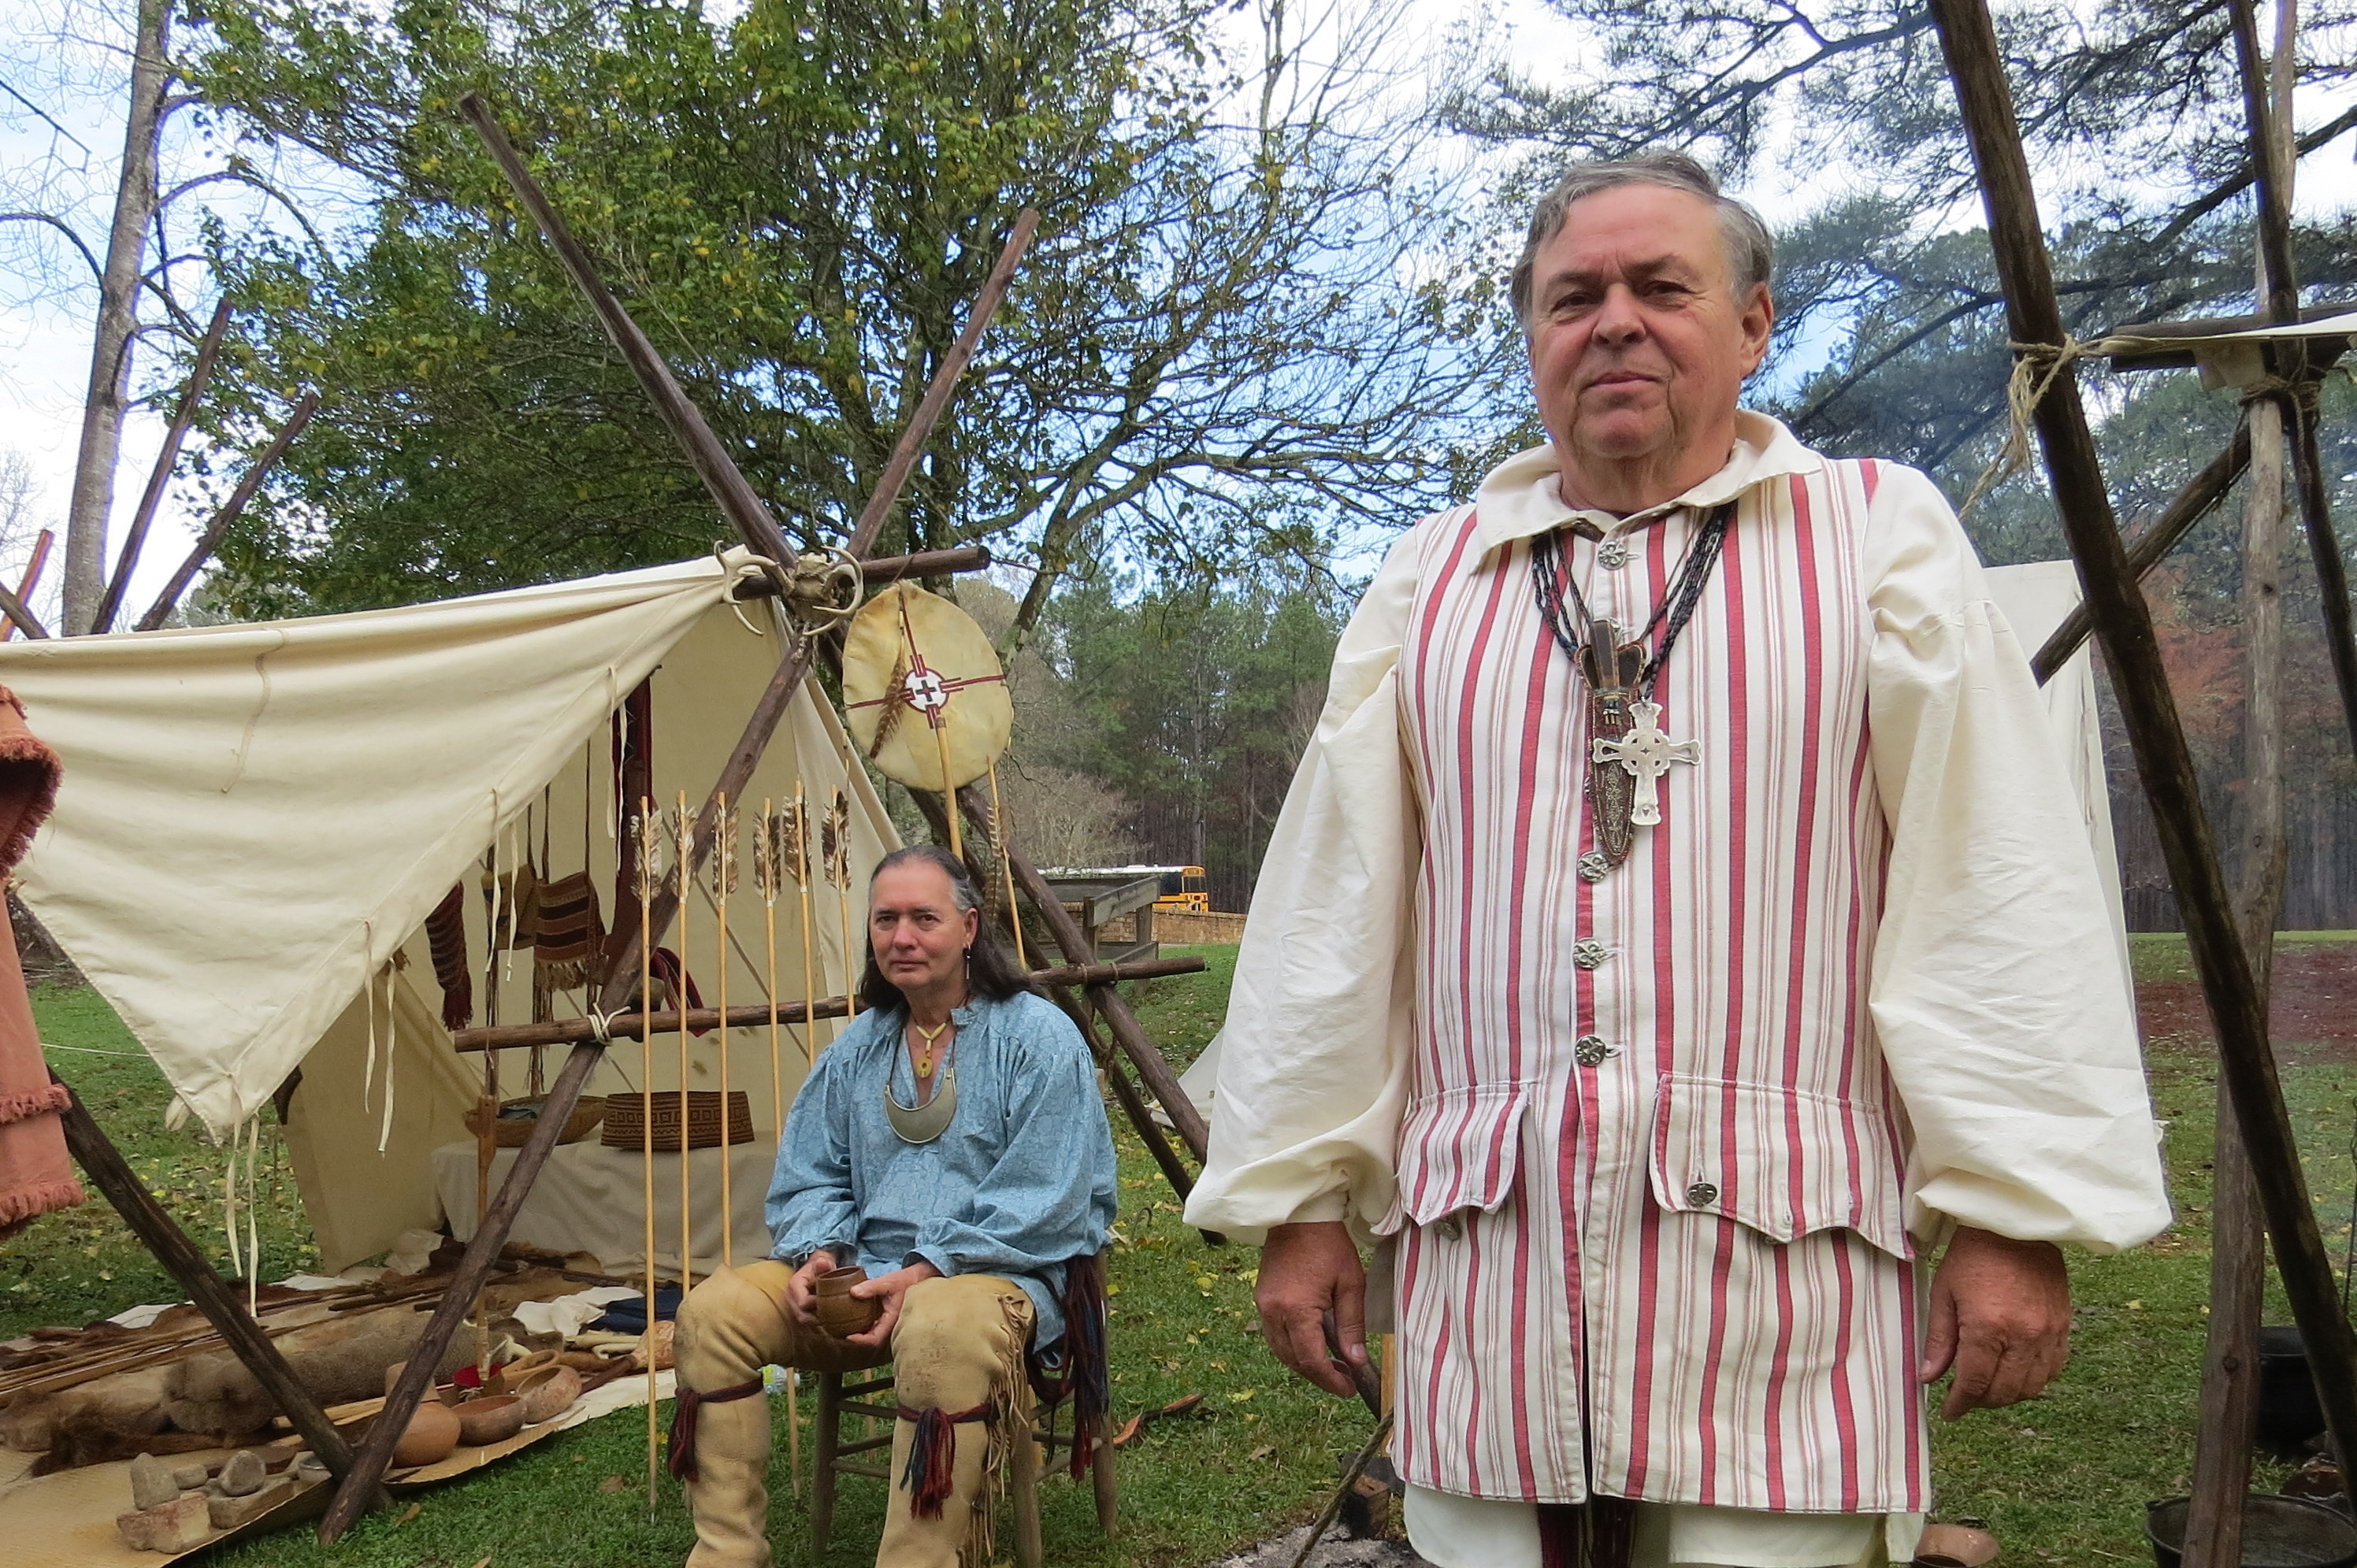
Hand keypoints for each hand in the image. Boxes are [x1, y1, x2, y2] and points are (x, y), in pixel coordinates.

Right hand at [782, 1248, 839, 1331]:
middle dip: (819, 1316)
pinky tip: (831, 1317)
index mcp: (794, 1286)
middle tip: (835, 1313)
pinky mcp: (799, 1312)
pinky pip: (808, 1321)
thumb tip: (822, 1262)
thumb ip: (824, 1264)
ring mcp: (793, 1306)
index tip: (832, 1301)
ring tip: (834, 1316)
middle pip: (803, 1316)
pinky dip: (819, 1320)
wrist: (817, 1269)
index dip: (818, 1304)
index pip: (803, 1303)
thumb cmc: (821, 1266)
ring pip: (806, 1321)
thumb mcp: (824, 1262)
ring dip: (820, 1320)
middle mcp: (790, 1298)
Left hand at [843, 1259, 942, 1349]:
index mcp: (893, 1319)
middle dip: (857, 1338)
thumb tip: (852, 1292)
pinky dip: (866, 1324)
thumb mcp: (888, 1282)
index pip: (875, 1339)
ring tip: (847, 1326)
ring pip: (874, 1333)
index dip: (861, 1340)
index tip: (848, 1337)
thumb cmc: (906, 1281)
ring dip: (862, 1331)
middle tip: (842, 1332)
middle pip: (872, 1339)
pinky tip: (856, 1318)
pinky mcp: (889, 1318)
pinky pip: (876, 1326)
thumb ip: (871, 1287)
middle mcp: (892, 1325)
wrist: (921, 1279)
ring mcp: (891, 1322)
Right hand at [1256, 1221, 1368, 1398]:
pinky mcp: (1261, 1298)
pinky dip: (1292, 1347)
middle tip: (1344, 1381)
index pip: (1311, 1359)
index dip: (1330, 1379)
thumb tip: (1356, 1362)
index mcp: (1297, 1309)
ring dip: (1304, 1364)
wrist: (1299, 1215)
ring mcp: (1263, 1306)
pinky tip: (1312, 1345)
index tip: (1348, 1389)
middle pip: (1293, 1360)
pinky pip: (1274, 1335)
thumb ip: (1353, 1325)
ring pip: (1280, 1351)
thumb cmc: (1329, 1244)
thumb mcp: (1351, 1284)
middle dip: (1318, 1376)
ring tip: (1331, 1366)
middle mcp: (1274, 1312)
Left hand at [1920, 1226, 2071, 1418]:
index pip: (1975, 1383)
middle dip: (1982, 1402)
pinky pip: (2053, 1369)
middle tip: (1965, 1398)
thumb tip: (1928, 1378)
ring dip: (2008, 1395)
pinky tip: (2016, 1372)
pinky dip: (2034, 1380)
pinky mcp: (2063, 1326)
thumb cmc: (1973, 1255)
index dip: (1960, 1403)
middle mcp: (2023, 1335)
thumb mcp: (1944, 1293)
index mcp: (1988, 1327)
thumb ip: (1938, 1340)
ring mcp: (2048, 1333)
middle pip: (2005, 1392)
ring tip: (1988, 1387)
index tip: (1950, 1412)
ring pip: (2032, 1387)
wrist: (2015, 1227)